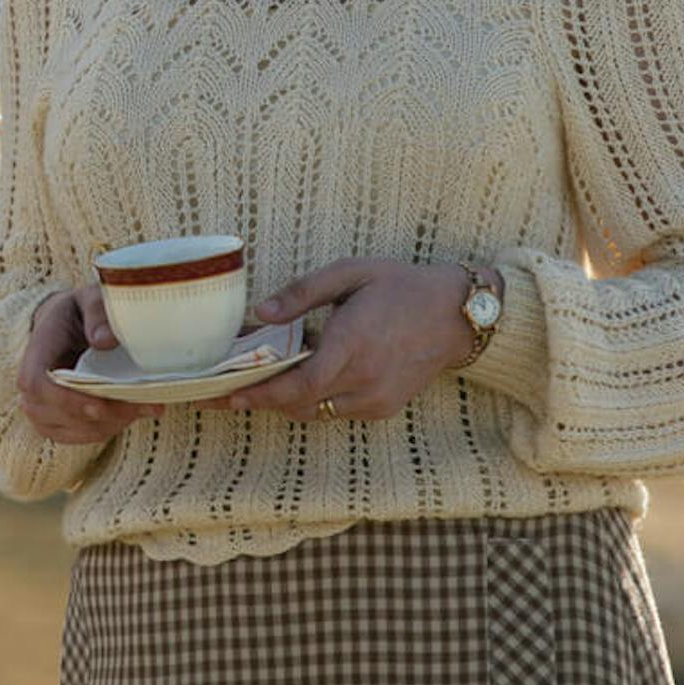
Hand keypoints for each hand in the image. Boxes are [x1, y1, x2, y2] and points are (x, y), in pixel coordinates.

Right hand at [16, 282, 160, 445]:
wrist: (69, 326)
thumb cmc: (81, 311)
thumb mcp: (91, 297)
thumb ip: (98, 312)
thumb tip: (103, 340)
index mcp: (38, 348)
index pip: (37, 384)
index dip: (66, 400)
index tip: (101, 404)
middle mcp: (31, 383)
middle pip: (58, 413)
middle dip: (104, 414)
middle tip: (145, 403)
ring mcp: (41, 406)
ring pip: (73, 429)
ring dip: (112, 423)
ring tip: (146, 406)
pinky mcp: (57, 421)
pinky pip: (81, 436)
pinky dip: (109, 428)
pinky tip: (132, 412)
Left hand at [188, 260, 474, 422]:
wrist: (455, 315)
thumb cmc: (400, 287)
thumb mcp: (350, 273)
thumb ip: (302, 292)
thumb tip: (261, 312)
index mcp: (353, 343)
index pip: (299, 384)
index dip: (262, 394)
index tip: (229, 396)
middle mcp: (364, 379)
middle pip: (300, 404)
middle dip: (263, 400)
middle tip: (228, 394)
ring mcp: (376, 399)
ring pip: (317, 412)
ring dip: (288, 400)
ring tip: (263, 382)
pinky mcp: (384, 408)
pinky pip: (337, 411)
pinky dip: (316, 400)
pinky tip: (306, 378)